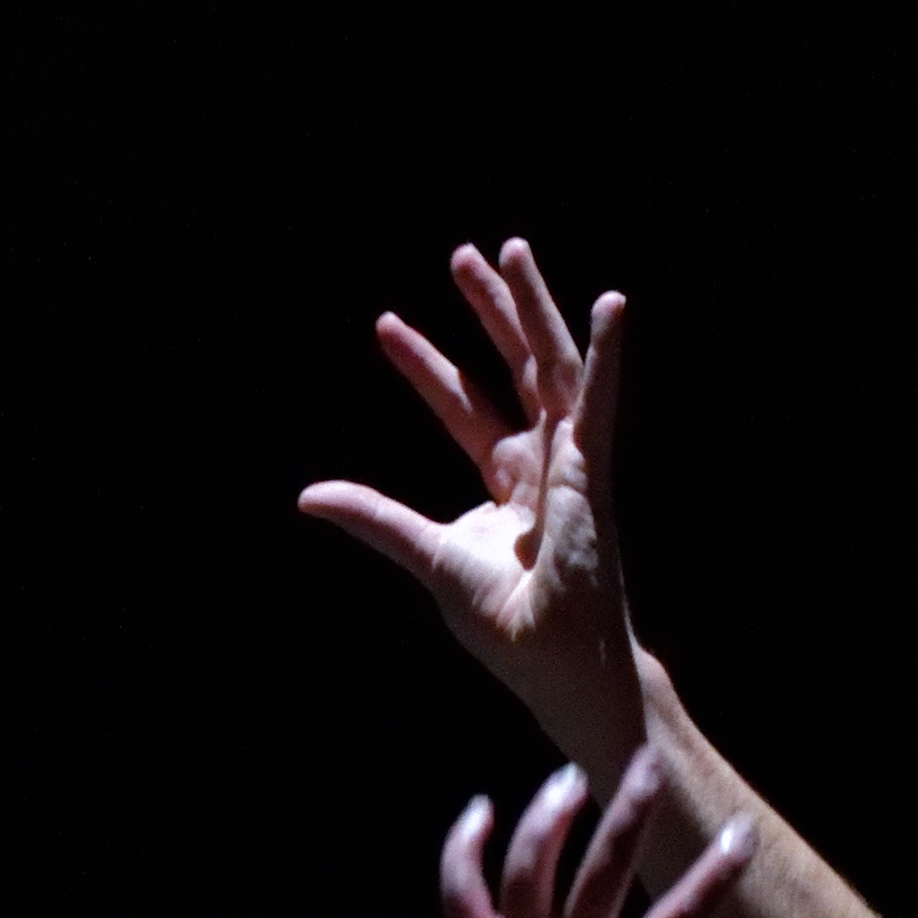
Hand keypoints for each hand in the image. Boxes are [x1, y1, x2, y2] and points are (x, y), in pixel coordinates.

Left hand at [302, 238, 647, 761]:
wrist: (560, 667)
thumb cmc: (510, 627)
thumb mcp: (430, 558)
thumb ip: (377, 519)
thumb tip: (306, 495)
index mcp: (509, 485)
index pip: (467, 409)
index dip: (430, 368)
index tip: (387, 326)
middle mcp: (544, 464)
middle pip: (516, 371)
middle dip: (490, 314)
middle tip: (462, 255)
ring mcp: (572, 464)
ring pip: (551, 368)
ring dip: (532, 310)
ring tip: (510, 250)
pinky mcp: (592, 473)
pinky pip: (599, 403)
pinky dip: (605, 354)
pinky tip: (610, 303)